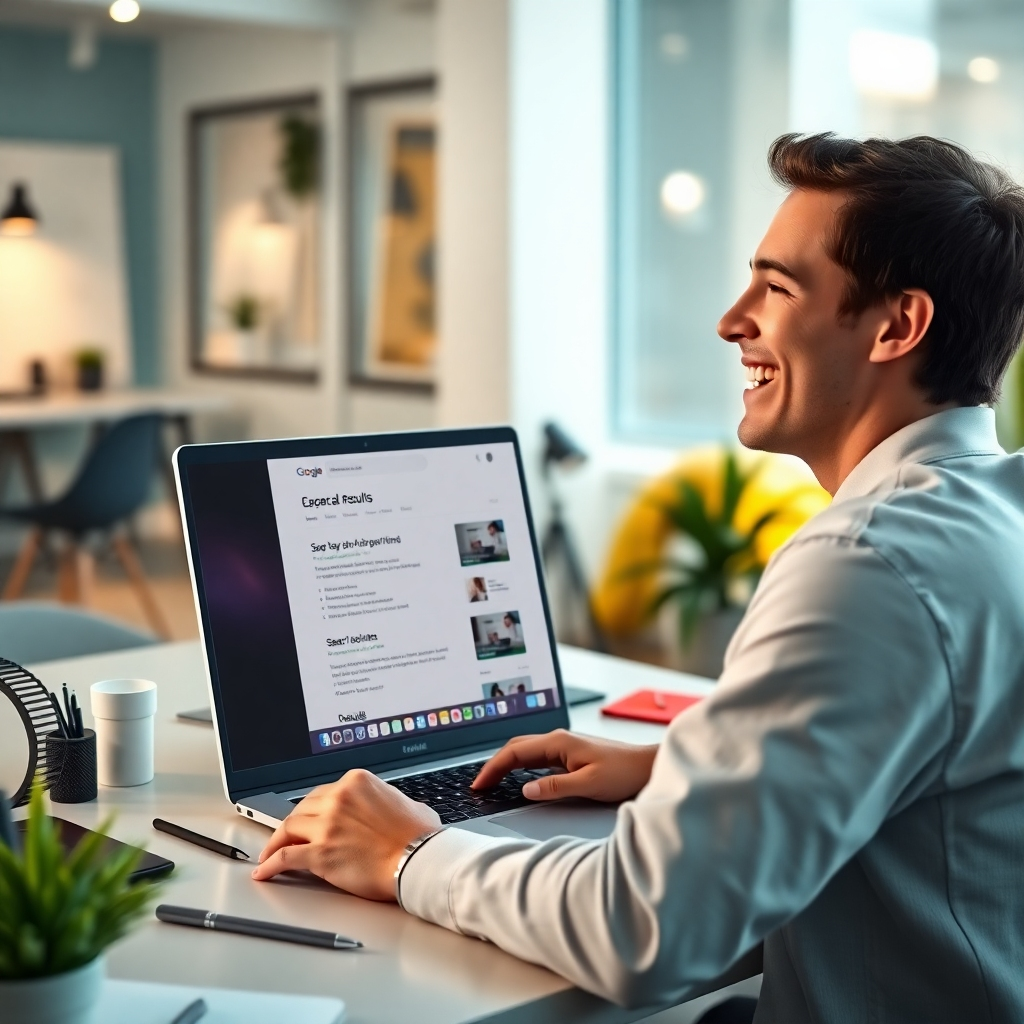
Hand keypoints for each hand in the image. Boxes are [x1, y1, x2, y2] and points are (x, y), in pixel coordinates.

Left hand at [251, 769, 440, 900]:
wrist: (418, 860)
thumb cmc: (418, 836)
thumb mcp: (406, 803)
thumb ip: (387, 800)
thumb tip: (387, 809)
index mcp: (357, 782)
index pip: (323, 793)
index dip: (313, 809)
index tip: (309, 818)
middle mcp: (338, 798)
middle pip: (302, 807)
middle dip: (294, 823)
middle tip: (288, 835)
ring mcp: (327, 825)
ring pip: (288, 827)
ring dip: (277, 840)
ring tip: (271, 852)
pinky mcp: (320, 853)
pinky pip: (286, 856)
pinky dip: (271, 863)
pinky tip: (264, 871)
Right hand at [472, 729, 657, 803]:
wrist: (647, 766)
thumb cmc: (623, 772)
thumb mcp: (589, 783)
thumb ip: (555, 787)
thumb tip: (526, 790)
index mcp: (558, 742)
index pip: (514, 752)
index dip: (493, 768)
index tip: (479, 784)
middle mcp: (558, 739)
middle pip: (515, 747)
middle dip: (494, 764)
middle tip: (479, 785)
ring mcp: (564, 745)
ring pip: (526, 751)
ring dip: (506, 764)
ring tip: (492, 782)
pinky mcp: (570, 754)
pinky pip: (537, 758)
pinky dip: (521, 766)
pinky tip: (519, 778)